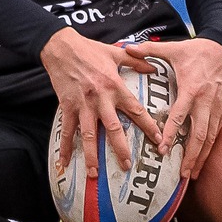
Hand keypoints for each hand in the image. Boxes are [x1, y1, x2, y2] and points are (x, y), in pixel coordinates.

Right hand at [43, 29, 161, 180]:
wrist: (62, 47)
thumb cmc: (90, 49)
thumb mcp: (116, 52)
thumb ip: (136, 61)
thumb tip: (154, 67)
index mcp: (115, 86)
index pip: (136, 110)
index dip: (148, 126)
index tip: (159, 140)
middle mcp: (100, 99)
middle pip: (113, 128)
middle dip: (120, 149)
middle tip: (127, 167)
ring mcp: (82, 105)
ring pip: (89, 135)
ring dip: (91, 156)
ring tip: (95, 174)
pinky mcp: (67, 107)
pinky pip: (66, 131)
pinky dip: (65, 147)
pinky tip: (65, 163)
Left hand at [123, 38, 221, 179]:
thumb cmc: (196, 49)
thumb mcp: (173, 48)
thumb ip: (149, 50)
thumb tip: (127, 48)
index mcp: (191, 88)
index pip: (180, 115)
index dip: (171, 134)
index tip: (163, 150)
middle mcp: (205, 100)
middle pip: (199, 133)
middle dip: (192, 155)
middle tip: (182, 174)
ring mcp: (216, 106)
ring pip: (210, 136)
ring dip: (202, 156)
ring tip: (193, 174)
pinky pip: (217, 131)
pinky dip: (211, 147)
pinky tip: (204, 159)